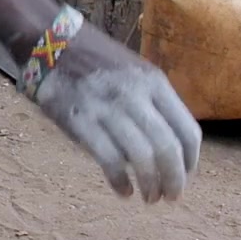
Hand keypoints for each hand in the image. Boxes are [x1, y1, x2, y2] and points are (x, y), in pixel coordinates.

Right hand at [30, 25, 200, 201]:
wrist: (50, 42)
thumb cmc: (95, 62)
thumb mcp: (134, 73)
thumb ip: (153, 104)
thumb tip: (169, 147)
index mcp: (154, 83)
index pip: (188, 130)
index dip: (191, 161)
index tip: (185, 176)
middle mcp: (135, 95)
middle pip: (168, 149)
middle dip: (174, 180)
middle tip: (170, 197)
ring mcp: (108, 108)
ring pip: (143, 158)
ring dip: (150, 185)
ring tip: (148, 197)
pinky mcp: (82, 121)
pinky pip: (110, 160)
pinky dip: (120, 181)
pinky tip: (122, 190)